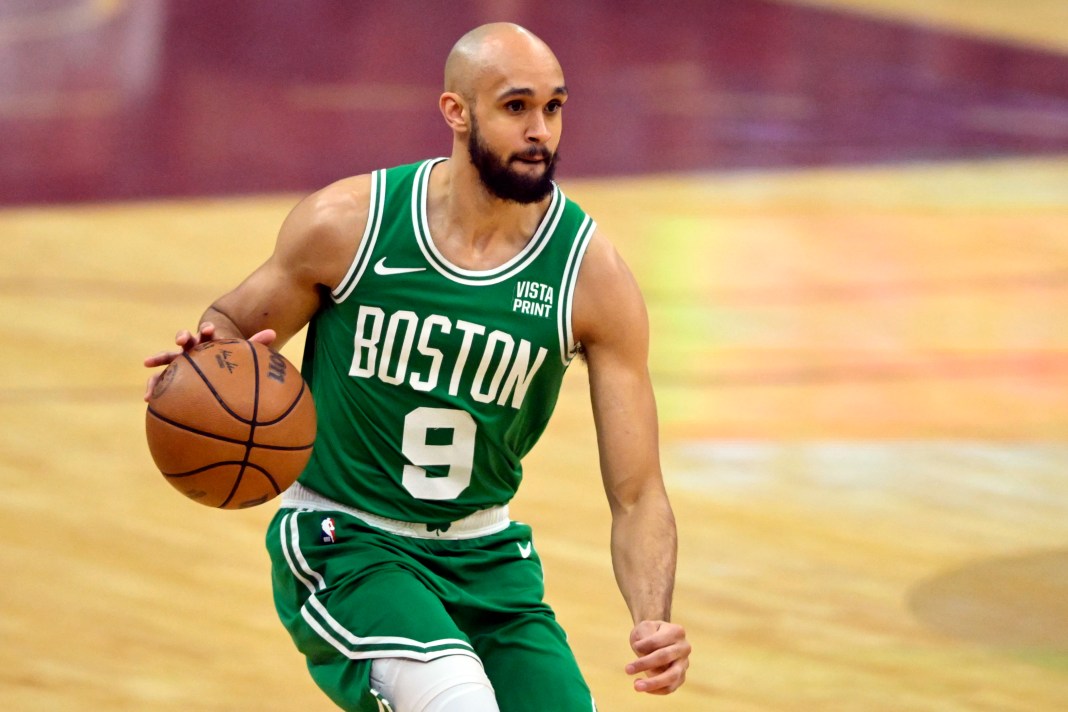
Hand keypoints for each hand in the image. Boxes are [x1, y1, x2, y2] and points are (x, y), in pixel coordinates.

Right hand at [143, 322, 275, 400]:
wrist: (213, 371)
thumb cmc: (228, 362)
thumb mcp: (241, 354)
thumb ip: (255, 344)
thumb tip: (274, 332)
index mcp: (207, 343)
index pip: (206, 333)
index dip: (206, 330)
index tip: (210, 330)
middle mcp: (191, 351)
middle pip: (185, 342)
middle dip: (183, 338)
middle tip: (182, 339)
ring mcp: (179, 365)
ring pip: (167, 361)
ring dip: (159, 360)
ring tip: (148, 362)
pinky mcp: (171, 379)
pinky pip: (161, 383)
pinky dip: (154, 388)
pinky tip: (149, 399)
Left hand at [625, 620, 689, 694]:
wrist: (657, 638)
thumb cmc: (649, 633)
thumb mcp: (644, 627)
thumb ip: (644, 636)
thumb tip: (644, 653)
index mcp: (677, 632)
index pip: (658, 641)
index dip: (644, 644)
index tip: (635, 646)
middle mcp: (684, 648)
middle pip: (665, 657)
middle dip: (645, 664)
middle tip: (627, 669)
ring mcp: (684, 664)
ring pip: (671, 677)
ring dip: (653, 683)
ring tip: (636, 685)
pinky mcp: (680, 677)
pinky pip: (670, 688)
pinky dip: (655, 690)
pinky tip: (642, 687)